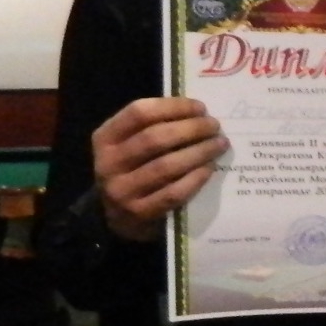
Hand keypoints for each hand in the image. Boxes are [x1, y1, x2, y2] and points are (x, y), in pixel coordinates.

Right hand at [92, 97, 227, 243]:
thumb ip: (153, 127)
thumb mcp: (129, 145)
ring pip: (166, 166)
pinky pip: (174, 192)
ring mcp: (122, 191)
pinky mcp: (140, 213)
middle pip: (154, 138)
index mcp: (105, 138)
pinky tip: (210, 167)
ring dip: (199, 151)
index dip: (173, 107)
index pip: (138, 113)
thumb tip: (197, 112)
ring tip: (219, 143)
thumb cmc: (133, 170)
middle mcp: (108, 163)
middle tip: (214, 126)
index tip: (200, 107)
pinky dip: (195, 178)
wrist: (120, 218)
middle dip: (191, 129)